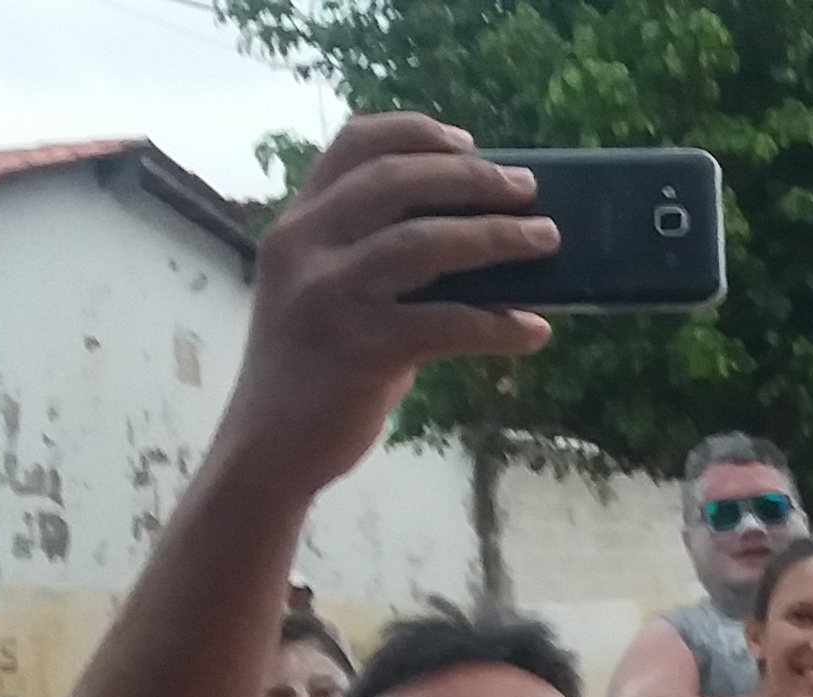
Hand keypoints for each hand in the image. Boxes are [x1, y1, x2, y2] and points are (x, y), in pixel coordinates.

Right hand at [227, 116, 556, 497]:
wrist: (267, 448)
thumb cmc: (315, 369)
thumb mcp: (327, 291)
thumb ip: (373, 253)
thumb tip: (476, 235)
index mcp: (297, 224)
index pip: (352, 144)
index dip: (415, 132)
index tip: (468, 142)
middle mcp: (304, 246)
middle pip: (397, 181)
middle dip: (471, 178)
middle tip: (526, 189)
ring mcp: (328, 295)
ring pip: (424, 243)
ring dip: (496, 236)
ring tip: (544, 239)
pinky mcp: (357, 349)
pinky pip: (445, 324)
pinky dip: (498, 325)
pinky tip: (533, 330)